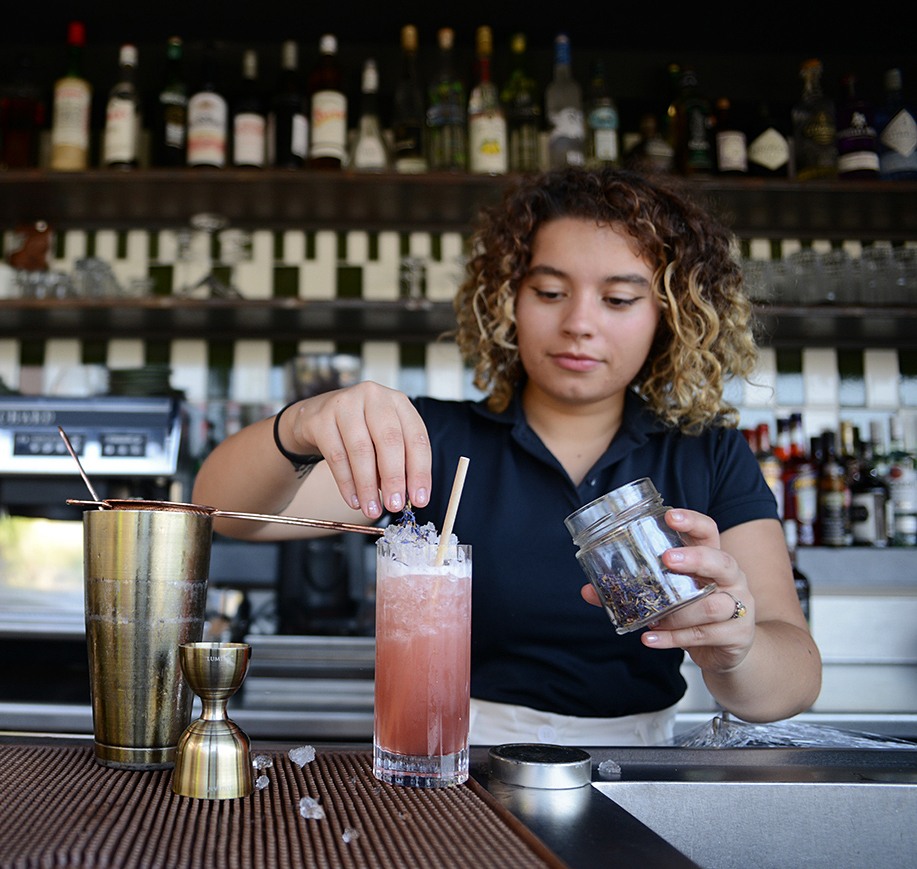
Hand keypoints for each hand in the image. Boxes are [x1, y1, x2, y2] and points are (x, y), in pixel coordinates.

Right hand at [282, 382, 431, 518]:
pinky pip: (336, 456)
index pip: (417, 438)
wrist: (317, 417)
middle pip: (390, 441)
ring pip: (361, 450)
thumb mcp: (384, 438)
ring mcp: (345, 404)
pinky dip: (346, 483)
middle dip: (394, 479)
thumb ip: (398, 462)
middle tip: (395, 506)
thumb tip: (406, 496)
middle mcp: (374, 397)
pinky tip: (353, 500)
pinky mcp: (321, 419)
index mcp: (398, 402)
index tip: (419, 499)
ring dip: (368, 486)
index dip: (420, 472)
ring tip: (372, 509)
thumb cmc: (360, 430)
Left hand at [580, 508, 755, 673]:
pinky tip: (651, 638)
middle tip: (668, 559)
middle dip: (695, 559)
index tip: (670, 516)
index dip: (692, 522)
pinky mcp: (737, 635)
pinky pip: (704, 635)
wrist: (728, 649)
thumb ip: (633, 589)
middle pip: (722, 561)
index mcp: (712, 559)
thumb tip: (589, 589)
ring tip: (654, 618)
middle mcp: (730, 579)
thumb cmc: (694, 612)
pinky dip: (673, 639)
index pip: (708, 532)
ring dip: (679, 613)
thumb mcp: (669, 595)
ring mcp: (739, 606)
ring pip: (713, 605)